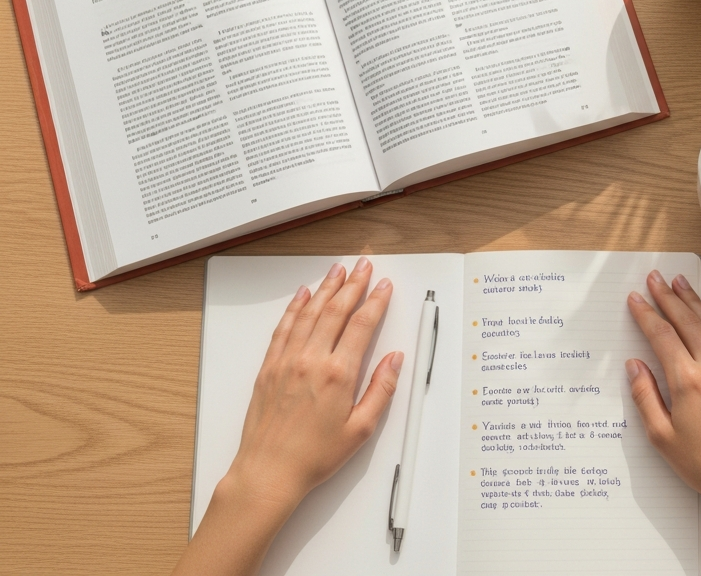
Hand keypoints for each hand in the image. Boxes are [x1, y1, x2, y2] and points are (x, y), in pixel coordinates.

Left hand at [173, 257, 400, 575]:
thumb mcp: (361, 429)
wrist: (268, 472)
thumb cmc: (314, 456)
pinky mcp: (269, 368)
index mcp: (339, 374)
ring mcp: (287, 361)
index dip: (375, 301)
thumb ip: (381, 390)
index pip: (362, 325)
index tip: (384, 286)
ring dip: (326, 289)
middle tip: (363, 265)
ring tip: (337, 271)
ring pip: (309, 313)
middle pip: (336, 311)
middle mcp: (312, 360)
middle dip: (353, 284)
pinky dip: (294, 308)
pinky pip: (284, 328)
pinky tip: (303, 296)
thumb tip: (394, 360)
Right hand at [627, 271, 700, 575]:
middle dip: (668, 297)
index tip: (635, 299)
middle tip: (655, 279)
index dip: (646, 314)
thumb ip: (645, 396)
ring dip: (693, 300)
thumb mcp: (661, 436)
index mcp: (687, 381)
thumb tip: (635, 366)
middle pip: (686, 321)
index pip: (662, 335)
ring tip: (680, 282)